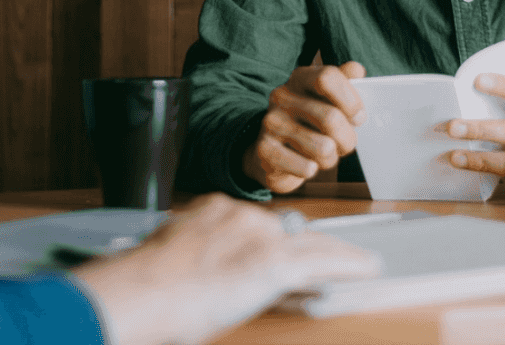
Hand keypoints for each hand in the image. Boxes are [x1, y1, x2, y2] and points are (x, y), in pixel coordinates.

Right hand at [71, 193, 380, 344]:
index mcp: (211, 212)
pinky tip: (367, 267)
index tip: (283, 248)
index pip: (256, 224)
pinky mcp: (273, 262)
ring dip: (335, 254)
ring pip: (311, 242)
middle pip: (287, 231)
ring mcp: (258, 237)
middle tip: (333, 258)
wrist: (137, 293)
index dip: (275, 241)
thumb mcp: (167, 260)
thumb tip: (197, 280)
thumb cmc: (140, 288)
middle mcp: (239, 217)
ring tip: (359, 262)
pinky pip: (321, 260)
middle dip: (307, 247)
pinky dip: (347, 263)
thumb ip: (192, 260)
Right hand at [243, 62, 366, 192]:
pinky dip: (312, 170)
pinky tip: (305, 164)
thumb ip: (344, 82)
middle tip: (346, 144)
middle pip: (331, 118)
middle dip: (348, 139)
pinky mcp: (265, 150)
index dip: (350, 100)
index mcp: (300, 78)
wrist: (272, 154)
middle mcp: (282, 96)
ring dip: (331, 158)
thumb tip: (356, 70)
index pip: (327, 77)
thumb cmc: (309, 123)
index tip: (359, 117)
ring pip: (323, 147)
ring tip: (324, 155)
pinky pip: (306, 167)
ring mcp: (271, 123)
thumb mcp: (326, 100)